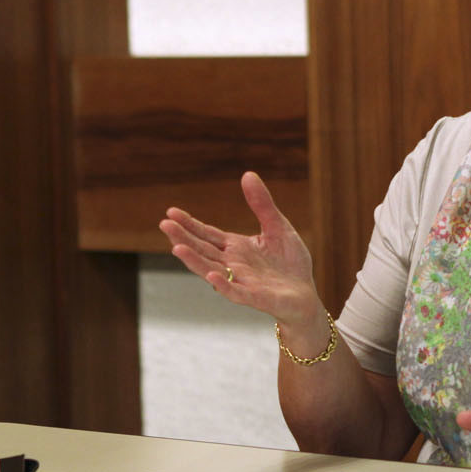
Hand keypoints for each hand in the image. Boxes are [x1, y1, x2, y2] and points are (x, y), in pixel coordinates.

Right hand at [159, 172, 321, 322]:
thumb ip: (262, 204)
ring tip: (177, 248)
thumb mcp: (278, 227)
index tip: (170, 212)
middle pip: (203, 250)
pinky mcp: (255, 297)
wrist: (305, 296)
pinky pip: (236, 292)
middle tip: (164, 224)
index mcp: (236, 247)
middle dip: (183, 238)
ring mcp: (242, 281)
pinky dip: (223, 285)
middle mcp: (232, 264)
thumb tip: (248, 174)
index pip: (207, 234)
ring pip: (211, 271)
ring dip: (194, 261)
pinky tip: (211, 277)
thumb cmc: (290, 263)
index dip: (189, 224)